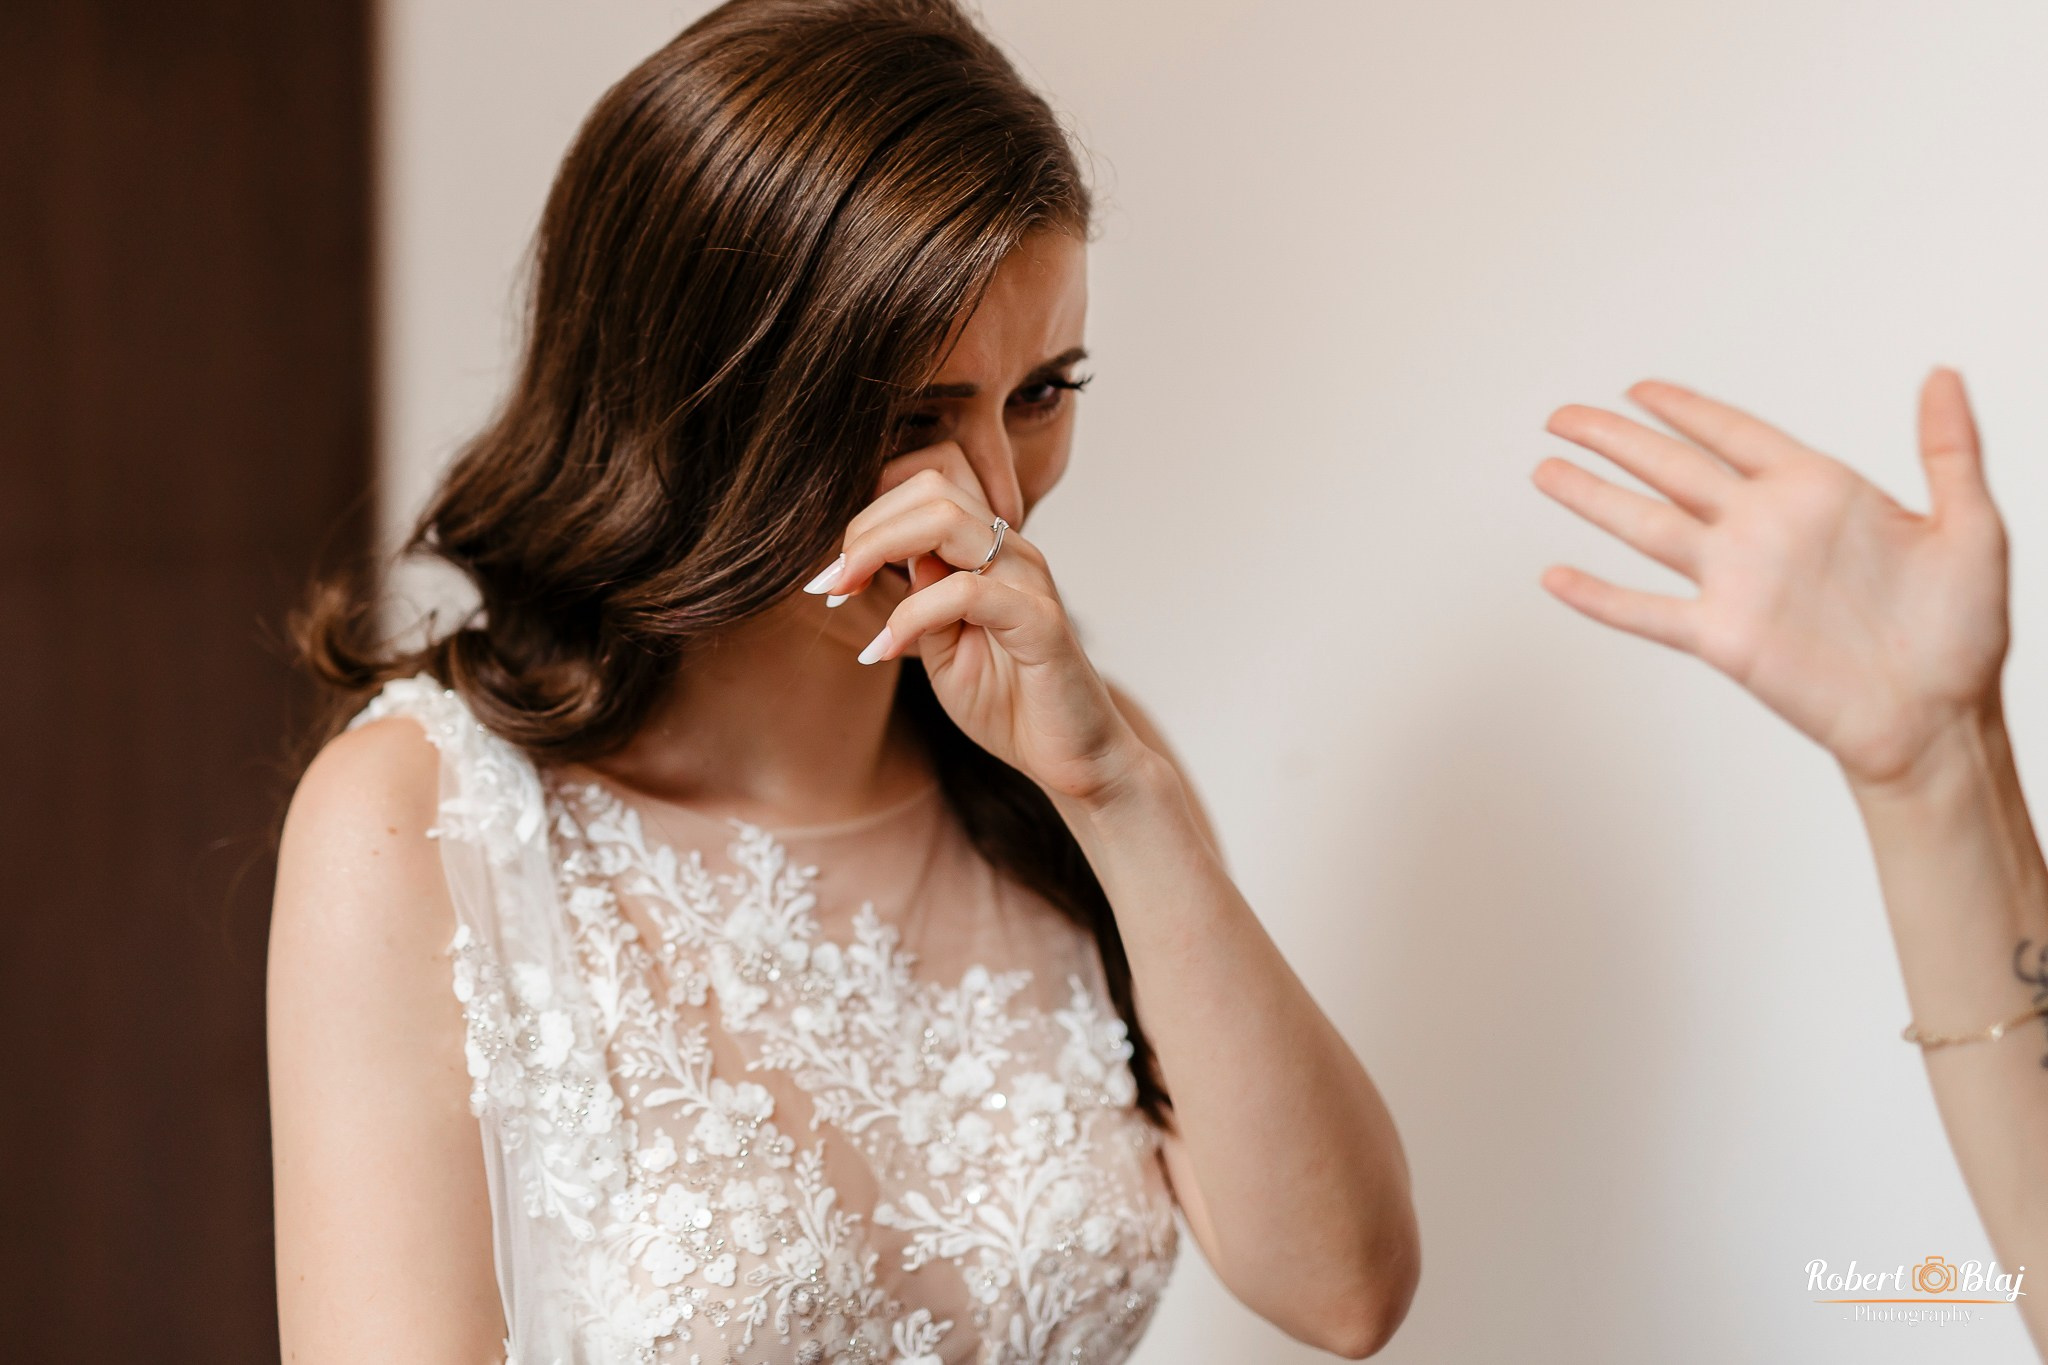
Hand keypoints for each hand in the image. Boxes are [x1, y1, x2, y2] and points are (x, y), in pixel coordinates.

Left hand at [803, 441, 1146, 803]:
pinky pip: (967, 591)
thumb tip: (882, 555)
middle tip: (829, 583)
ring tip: (842, 595)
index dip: (867, 518)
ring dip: (876, 551)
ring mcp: (1030, 581)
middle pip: (930, 488)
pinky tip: (884, 649)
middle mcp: (1012, 552)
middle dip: (863, 528)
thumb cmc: (1008, 702)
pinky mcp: (1041, 621)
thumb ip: (918, 596)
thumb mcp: (942, 645)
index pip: (925, 487)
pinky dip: (911, 615)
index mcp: (990, 551)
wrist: (1071, 758)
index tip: (833, 575)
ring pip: (945, 521)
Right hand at [1532, 370, 2010, 789]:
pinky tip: (1557, 577)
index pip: (1735, 434)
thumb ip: (1951, 449)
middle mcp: (1765, 531)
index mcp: (1818, 493)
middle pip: (1671, 469)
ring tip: (1546, 470)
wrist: (1939, 720)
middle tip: (1564, 416)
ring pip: (1647, 526)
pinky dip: (1600, 596)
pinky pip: (1647, 612)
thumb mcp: (1973, 527)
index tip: (1638, 389)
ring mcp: (1737, 583)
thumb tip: (1943, 373)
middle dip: (1614, 439)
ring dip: (1594, 498)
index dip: (1684, 409)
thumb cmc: (1963, 633)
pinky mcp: (1723, 637)